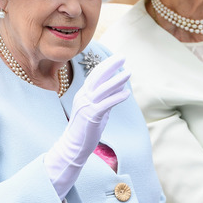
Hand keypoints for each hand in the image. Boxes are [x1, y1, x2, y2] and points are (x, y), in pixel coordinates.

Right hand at [45, 55, 130, 198]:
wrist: (73, 146)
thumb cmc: (85, 129)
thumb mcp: (97, 110)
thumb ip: (106, 100)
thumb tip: (119, 90)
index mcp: (83, 94)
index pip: (95, 75)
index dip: (106, 65)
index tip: (117, 58)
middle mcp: (83, 97)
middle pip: (98, 76)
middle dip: (110, 65)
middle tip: (123, 56)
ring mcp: (86, 106)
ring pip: (103, 89)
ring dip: (117, 79)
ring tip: (129, 72)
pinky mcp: (91, 116)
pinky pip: (105, 104)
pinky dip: (116, 97)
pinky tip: (127, 93)